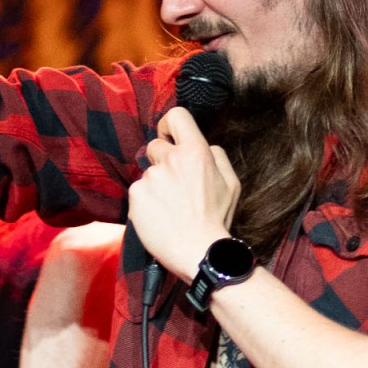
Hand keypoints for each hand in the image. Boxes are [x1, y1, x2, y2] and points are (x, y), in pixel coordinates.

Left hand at [126, 106, 240, 279]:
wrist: (198, 252)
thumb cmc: (217, 219)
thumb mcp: (231, 184)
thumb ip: (217, 157)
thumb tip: (205, 146)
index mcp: (196, 152)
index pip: (177, 115)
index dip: (169, 125)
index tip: (170, 138)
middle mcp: (170, 159)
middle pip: (155, 146)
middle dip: (162, 162)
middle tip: (174, 186)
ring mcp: (151, 177)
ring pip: (147, 173)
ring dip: (155, 186)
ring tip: (169, 208)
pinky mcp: (136, 195)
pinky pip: (138, 192)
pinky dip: (146, 202)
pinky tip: (159, 217)